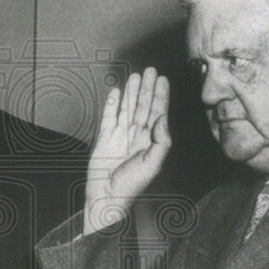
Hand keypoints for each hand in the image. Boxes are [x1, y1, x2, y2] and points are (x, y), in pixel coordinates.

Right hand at [84, 68, 170, 234]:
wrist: (107, 197)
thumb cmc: (131, 185)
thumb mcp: (152, 164)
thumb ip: (161, 141)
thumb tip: (162, 119)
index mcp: (150, 142)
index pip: (157, 113)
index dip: (160, 96)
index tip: (162, 80)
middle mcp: (136, 137)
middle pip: (143, 107)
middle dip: (147, 89)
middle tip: (150, 71)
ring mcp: (120, 136)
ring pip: (127, 109)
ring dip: (131, 92)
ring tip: (135, 76)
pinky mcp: (105, 138)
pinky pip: (109, 117)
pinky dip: (112, 104)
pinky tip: (116, 92)